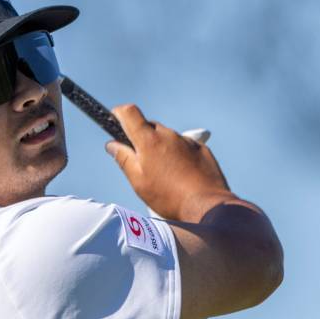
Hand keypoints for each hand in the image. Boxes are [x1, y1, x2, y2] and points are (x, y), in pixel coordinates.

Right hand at [105, 104, 236, 221]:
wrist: (207, 206)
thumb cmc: (169, 197)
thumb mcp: (138, 181)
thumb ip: (123, 159)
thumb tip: (112, 145)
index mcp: (149, 140)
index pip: (129, 112)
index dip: (119, 113)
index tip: (115, 119)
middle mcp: (168, 135)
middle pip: (149, 126)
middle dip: (141, 137)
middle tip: (139, 159)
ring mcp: (187, 141)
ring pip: (167, 137)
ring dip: (161, 147)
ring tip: (163, 173)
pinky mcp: (201, 149)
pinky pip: (184, 146)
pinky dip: (179, 155)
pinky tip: (180, 175)